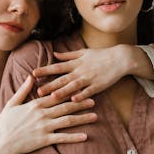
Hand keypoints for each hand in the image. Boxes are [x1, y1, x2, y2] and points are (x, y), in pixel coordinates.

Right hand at [0, 76, 96, 153]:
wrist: (2, 143)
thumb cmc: (5, 123)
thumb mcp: (12, 103)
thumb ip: (23, 90)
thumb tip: (30, 77)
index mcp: (35, 104)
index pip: (56, 95)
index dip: (69, 91)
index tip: (80, 87)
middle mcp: (42, 114)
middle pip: (65, 106)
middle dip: (81, 103)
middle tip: (93, 100)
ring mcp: (44, 127)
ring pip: (67, 121)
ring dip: (82, 118)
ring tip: (94, 116)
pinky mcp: (45, 140)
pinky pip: (63, 138)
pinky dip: (74, 137)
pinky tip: (85, 136)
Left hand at [33, 45, 150, 101]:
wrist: (120, 58)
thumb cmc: (100, 55)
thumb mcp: (83, 52)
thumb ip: (67, 55)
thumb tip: (54, 54)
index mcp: (75, 63)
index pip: (57, 67)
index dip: (45, 70)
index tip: (34, 73)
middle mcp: (80, 71)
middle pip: (62, 79)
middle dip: (50, 85)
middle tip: (38, 91)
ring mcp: (89, 79)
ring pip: (73, 87)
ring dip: (63, 92)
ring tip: (52, 97)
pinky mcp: (98, 86)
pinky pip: (88, 92)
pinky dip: (81, 96)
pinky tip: (74, 101)